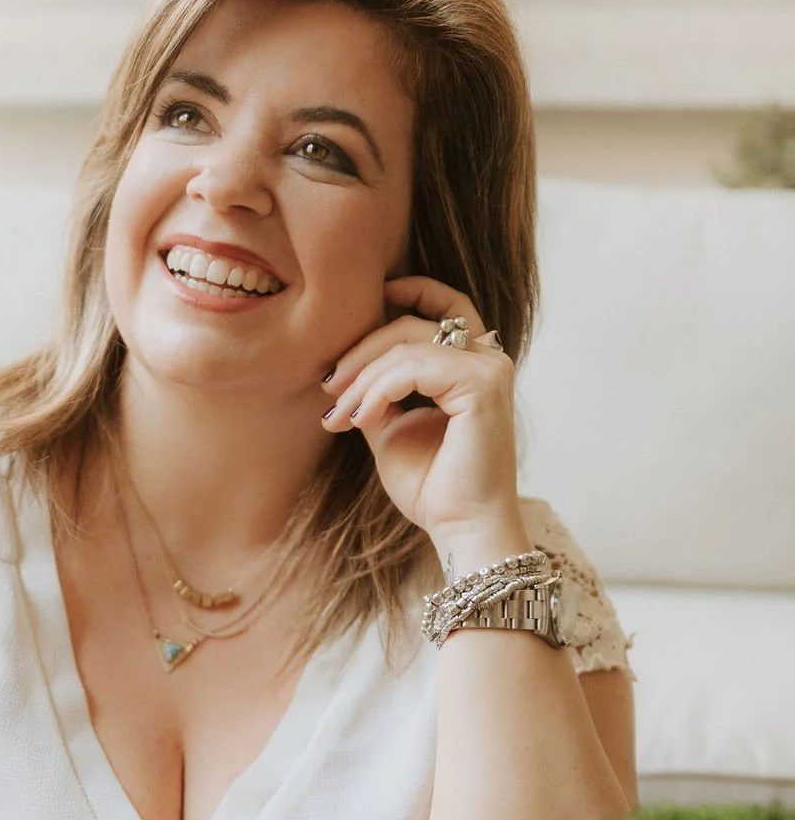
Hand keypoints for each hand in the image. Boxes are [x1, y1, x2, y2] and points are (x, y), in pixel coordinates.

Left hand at [321, 276, 528, 564]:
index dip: (410, 290)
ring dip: (363, 377)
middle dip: (362, 351)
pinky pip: (415, 366)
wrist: (460, 528)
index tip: (367, 303)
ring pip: (408, 345)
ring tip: (340, 413)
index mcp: (474, 366)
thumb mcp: (393, 430)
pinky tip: (361, 418)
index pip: (446, 305)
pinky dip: (379, 389)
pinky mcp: (484, 385)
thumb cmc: (433, 487)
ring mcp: (490, 369)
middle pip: (413, 323)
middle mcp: (489, 360)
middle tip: (328, 387)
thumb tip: (343, 372)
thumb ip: (378, 394)